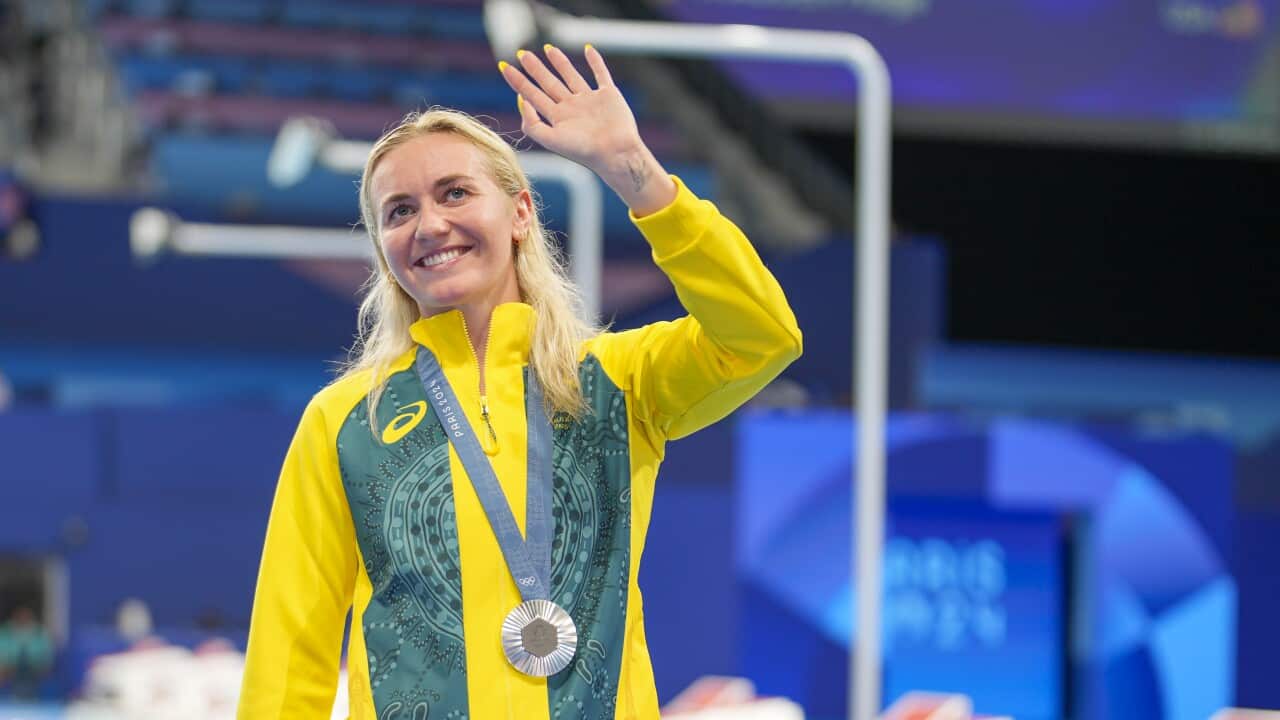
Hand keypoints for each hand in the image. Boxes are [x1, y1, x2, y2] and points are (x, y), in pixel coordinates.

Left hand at [499, 45, 675, 215]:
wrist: (615, 152)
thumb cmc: (583, 150)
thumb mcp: (549, 139)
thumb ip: (531, 123)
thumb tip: (520, 99)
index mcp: (557, 119)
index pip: (532, 95)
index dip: (517, 81)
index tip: (503, 66)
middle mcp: (571, 108)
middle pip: (548, 83)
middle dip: (535, 69)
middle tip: (522, 53)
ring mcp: (589, 101)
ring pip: (571, 76)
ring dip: (560, 62)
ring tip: (548, 48)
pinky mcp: (608, 95)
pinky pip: (600, 74)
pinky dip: (596, 62)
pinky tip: (588, 49)